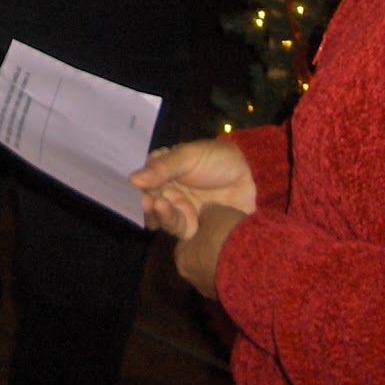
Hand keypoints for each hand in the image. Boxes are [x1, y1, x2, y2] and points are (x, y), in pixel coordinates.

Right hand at [130, 140, 257, 235]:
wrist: (252, 176)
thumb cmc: (218, 159)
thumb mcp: (188, 157)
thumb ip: (162, 168)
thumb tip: (132, 179)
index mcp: (165, 172)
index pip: (144, 180)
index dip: (140, 184)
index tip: (138, 185)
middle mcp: (169, 192)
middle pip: (148, 201)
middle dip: (144, 201)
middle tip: (146, 199)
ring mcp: (180, 210)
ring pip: (158, 216)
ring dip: (154, 212)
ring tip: (156, 204)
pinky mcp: (192, 227)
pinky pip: (174, 228)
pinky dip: (167, 221)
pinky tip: (166, 210)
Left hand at [172, 203, 245, 298]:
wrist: (256, 269)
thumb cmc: (227, 237)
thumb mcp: (214, 213)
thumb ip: (206, 213)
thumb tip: (206, 213)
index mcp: (182, 259)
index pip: (187, 240)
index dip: (202, 229)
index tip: (216, 223)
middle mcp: (194, 280)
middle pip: (203, 256)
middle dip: (216, 246)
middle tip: (232, 234)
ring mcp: (214, 293)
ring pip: (220, 270)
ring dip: (230, 260)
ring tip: (246, 247)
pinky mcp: (235, 301)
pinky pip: (235, 280)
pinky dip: (242, 271)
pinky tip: (254, 260)